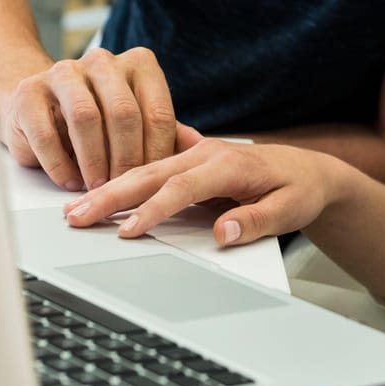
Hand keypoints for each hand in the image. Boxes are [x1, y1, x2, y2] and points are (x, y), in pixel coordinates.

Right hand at [3, 47, 182, 190]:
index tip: (156, 183)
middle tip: (126, 190)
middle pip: (123, 113)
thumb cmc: (98, 121)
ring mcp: (63, 72)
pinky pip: (47, 133)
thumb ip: (161, 135)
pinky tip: (70, 182)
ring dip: (94, 162)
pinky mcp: (28, 92)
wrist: (40, 106)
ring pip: (86, 118)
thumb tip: (195, 155)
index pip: (157, 112)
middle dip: (127, 160)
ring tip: (98, 189)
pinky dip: (61, 165)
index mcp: (138, 64)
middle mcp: (102, 62)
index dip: (159, 154)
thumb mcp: (135, 124)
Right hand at [63, 139, 334, 246]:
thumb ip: (257, 222)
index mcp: (228, 164)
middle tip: (77, 215)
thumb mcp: (290, 210)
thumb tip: (223, 232)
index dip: (153, 210)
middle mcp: (206, 153)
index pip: (182, 188)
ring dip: (109, 188)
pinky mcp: (190, 159)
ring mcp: (195, 153)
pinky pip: (151, 165)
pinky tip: (96, 184)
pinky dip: (123, 175)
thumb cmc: (299, 190)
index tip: (128, 231)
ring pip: (144, 170)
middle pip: (150, 174)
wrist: (309, 170)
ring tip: (75, 207)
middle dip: (111, 195)